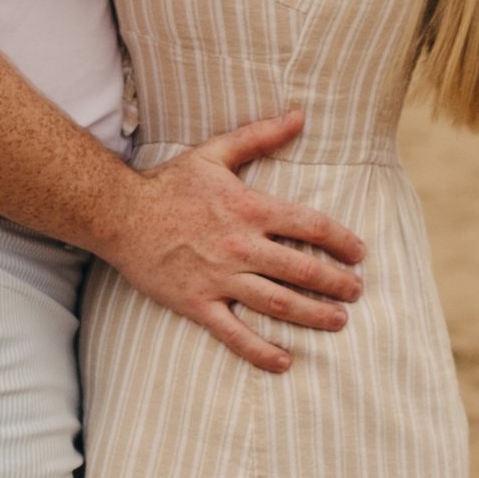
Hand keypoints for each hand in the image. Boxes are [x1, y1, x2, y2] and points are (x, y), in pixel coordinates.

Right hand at [107, 112, 366, 375]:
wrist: (119, 214)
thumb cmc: (168, 184)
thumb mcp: (215, 153)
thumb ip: (260, 136)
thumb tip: (299, 116)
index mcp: (250, 209)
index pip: (311, 227)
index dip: (343, 241)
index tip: (359, 254)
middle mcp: (241, 246)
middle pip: (303, 269)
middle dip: (337, 283)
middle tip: (357, 292)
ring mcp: (219, 278)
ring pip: (277, 302)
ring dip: (313, 315)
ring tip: (338, 322)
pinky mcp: (197, 303)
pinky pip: (234, 333)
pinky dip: (260, 350)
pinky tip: (284, 362)